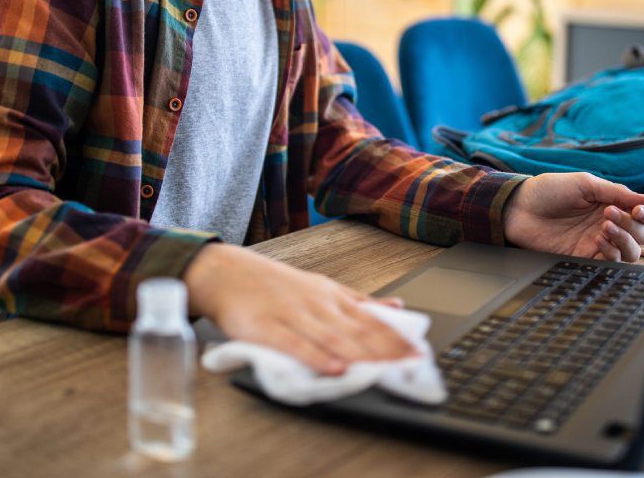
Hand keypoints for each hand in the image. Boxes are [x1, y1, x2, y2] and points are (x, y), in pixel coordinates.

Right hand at [184, 243, 415, 375]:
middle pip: (357, 330)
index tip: (418, 352)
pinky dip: (317, 358)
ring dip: (361, 355)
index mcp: (331, 295)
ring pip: (332, 338)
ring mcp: (293, 315)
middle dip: (387, 350)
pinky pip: (295, 345)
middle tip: (411, 365)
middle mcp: (317, 304)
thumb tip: (395, 307)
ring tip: (385, 370)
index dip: (395, 337)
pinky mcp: (267, 329)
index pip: (370, 319)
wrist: (225, 272)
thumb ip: (357, 300)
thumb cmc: (273, 285)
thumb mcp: (320, 286)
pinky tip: (335, 369)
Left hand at [502, 173, 643, 261]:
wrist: (519, 208)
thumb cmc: (548, 190)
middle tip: (610, 214)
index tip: (639, 210)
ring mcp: (599, 241)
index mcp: (611, 203)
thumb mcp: (584, 184)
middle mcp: (609, 223)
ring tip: (605, 226)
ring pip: (632, 251)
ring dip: (625, 239)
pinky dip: (611, 250)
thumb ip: (615, 192)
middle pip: (643, 234)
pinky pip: (611, 261)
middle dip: (634, 225)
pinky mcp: (586, 256)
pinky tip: (598, 238)